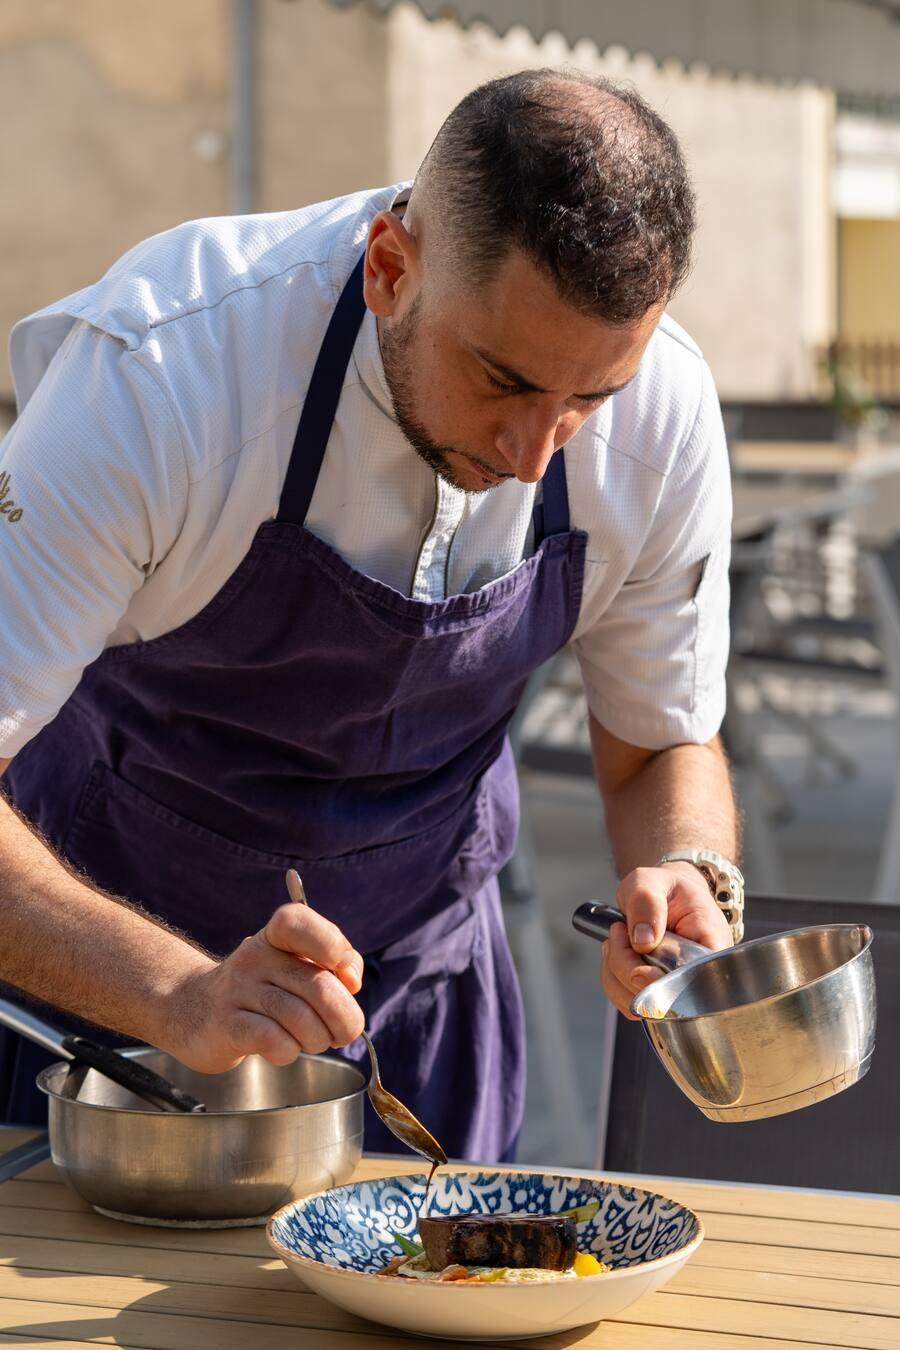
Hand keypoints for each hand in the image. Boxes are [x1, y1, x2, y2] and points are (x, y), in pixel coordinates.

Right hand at [156, 903, 365, 1071]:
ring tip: (311, 1040)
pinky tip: (284, 1048)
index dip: (333, 945)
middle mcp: (255, 957)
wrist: (192, 1009)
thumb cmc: (260, 989)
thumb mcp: (295, 966)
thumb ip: (334, 965)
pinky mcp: (227, 1025)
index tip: (344, 974)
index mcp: (276, 936)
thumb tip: (351, 980)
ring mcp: (238, 990)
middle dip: (344, 1018)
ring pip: (301, 1018)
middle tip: (342, 1031)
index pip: (299, 922)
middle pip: (319, 986)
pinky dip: (290, 1051)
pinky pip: (275, 1040)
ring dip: (318, 1039)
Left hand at [600, 862, 731, 1018]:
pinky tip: (617, 951)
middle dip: (628, 966)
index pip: (697, 981)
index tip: (640, 961)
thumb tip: (642, 940)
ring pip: (641, 1004)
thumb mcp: (652, 880)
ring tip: (621, 936)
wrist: (665, 896)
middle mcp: (700, 975)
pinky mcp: (657, 995)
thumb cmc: (664, 888)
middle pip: (664, 997)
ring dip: (617, 971)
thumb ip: (647, 902)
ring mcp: (678, 989)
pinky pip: (628, 1000)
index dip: (664, 981)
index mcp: (712, 945)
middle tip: (620, 930)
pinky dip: (612, 978)